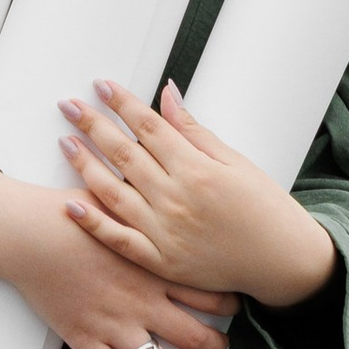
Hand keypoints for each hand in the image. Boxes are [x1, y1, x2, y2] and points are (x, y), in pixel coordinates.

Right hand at [0, 170, 235, 348]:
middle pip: (195, 334)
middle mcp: (141, 301)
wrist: (29, 233)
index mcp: (153, 266)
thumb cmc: (70, 212)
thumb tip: (172, 182)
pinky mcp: (88, 341)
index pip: (206, 290)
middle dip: (216, 346)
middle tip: (223, 348)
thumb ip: (149, 202)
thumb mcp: (119, 199)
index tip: (239, 304)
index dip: (229, 301)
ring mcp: (116, 325)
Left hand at [58, 80, 338, 313]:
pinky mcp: (160, 261)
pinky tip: (71, 203)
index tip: (100, 85)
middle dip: (92, 125)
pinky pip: (118, 240)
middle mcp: (175, 199)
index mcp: (196, 169)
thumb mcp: (236, 161)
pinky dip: (92, 223)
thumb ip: (195, 131)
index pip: (148, 126)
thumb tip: (167, 95)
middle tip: (69, 104)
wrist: (282, 263)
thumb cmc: (264, 209)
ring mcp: (164, 233)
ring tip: (65, 141)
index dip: (121, 103)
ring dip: (85, 165)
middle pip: (123, 154)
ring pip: (113, 193)